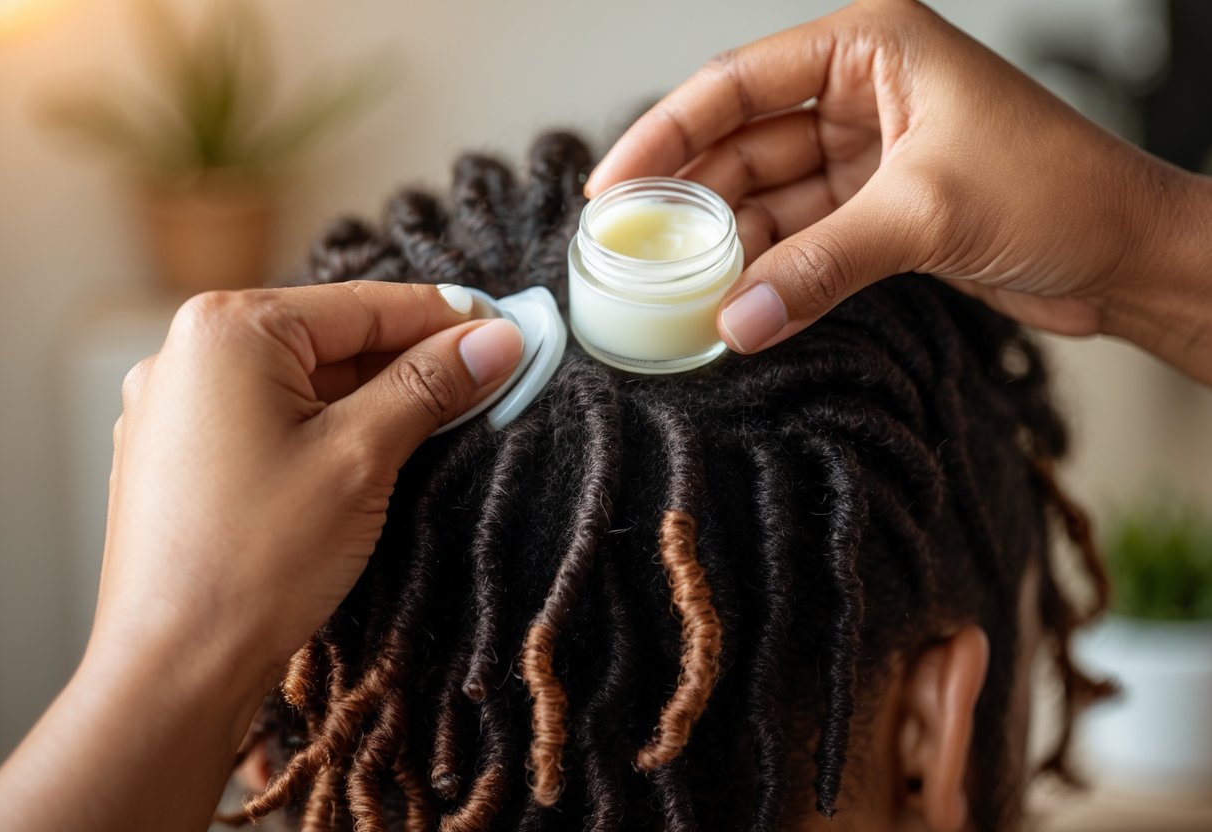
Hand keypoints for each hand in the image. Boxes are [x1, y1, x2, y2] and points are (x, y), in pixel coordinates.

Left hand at [0, 281, 522, 831]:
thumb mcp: (362, 456)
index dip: (446, 318)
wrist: (173, 667)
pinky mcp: (177, 453)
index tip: (506, 330)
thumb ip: (431, 384)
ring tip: (442, 419)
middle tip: (487, 381)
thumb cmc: (258, 559)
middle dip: (411, 361)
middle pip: (332, 338)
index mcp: (226, 330)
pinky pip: (269, 416)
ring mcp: (175, 406)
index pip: (364, 306)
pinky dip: (326, 425)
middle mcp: (188, 353)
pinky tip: (372, 452)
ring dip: (372, 396)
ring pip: (303, 381)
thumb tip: (496, 339)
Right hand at [588, 0, 1211, 381]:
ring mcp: (865, 156)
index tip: (612, 187)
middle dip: (688, 199)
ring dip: (725, 246)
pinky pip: (799, 238)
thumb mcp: (924, 216)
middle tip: (629, 252)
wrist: (1128, 255)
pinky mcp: (876, 212)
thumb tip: (733, 319)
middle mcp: (860, 94)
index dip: (665, 135)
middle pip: (742, 144)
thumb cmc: (1061, 190)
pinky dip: (767, 272)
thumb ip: (819, 266)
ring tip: (671, 291)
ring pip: (767, 198)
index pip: (738, 85)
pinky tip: (731, 303)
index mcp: (869, 48)